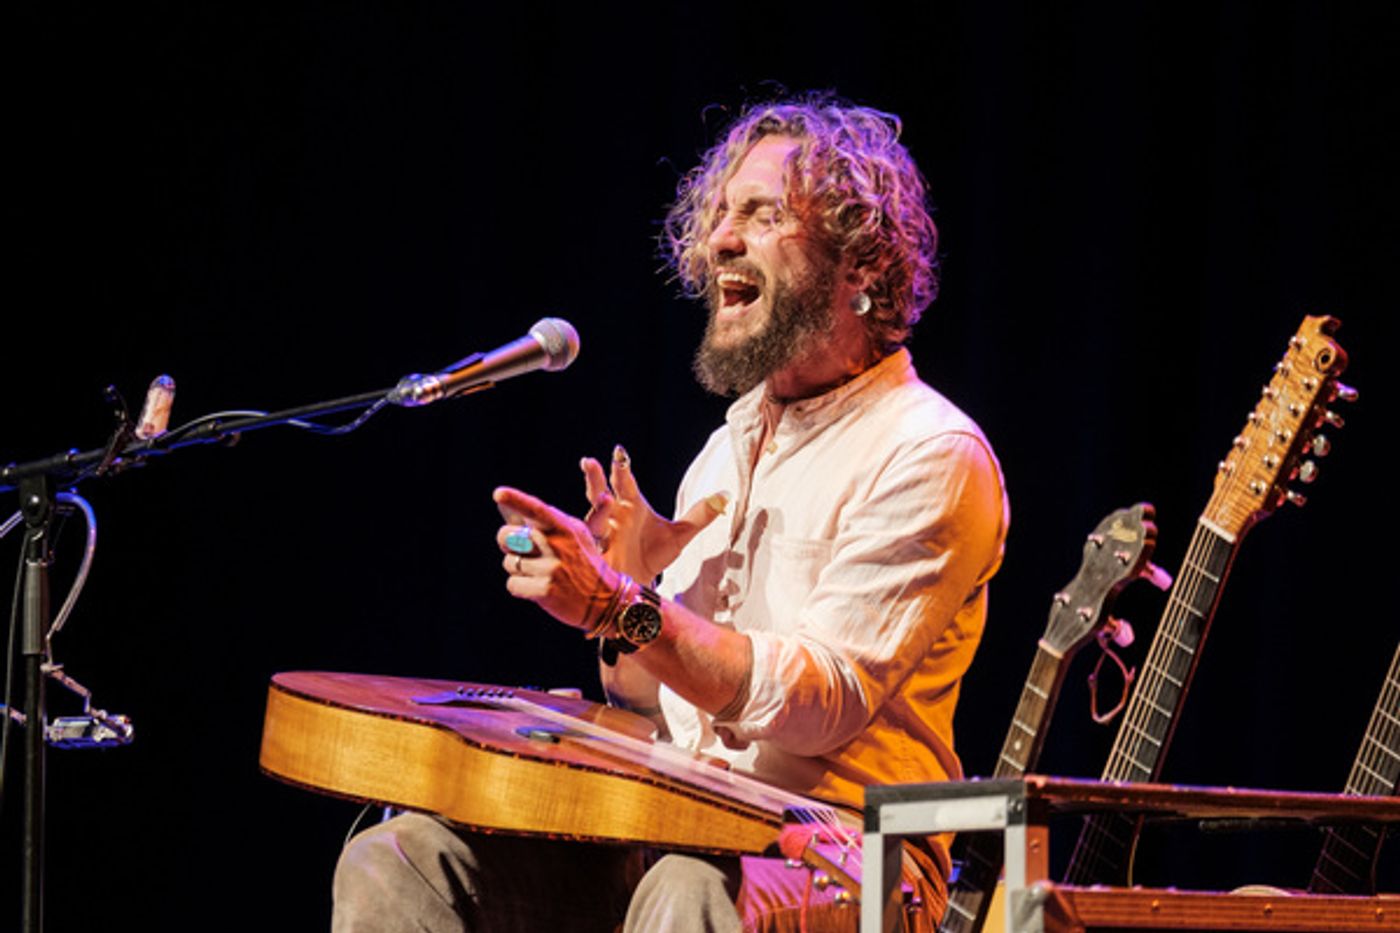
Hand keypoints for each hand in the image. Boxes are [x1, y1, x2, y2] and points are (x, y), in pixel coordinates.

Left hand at [494, 486, 619, 632]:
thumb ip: (547, 523)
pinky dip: (520, 588)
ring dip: (518, 569)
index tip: (498, 493)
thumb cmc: (584, 563)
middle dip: (507, 543)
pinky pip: (512, 584)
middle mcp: (556, 545)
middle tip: (523, 551)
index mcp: (564, 528)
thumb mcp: (574, 535)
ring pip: (509, 562)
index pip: (536, 509)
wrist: (606, 599)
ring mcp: (550, 569)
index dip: (516, 500)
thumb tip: (510, 513)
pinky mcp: (544, 591)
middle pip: (507, 536)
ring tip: (540, 573)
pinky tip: (539, 589)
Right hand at [581, 445, 724, 582]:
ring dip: (596, 511)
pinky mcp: (596, 560)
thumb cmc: (652, 554)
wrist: (639, 585)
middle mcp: (611, 518)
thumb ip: (702, 514)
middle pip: (598, 493)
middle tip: (590, 462)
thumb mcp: (681, 534)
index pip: (625, 482)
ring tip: (604, 498)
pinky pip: (588, 550)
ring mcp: (601, 539)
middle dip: (595, 478)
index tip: (620, 451)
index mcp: (630, 506)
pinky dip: (587, 545)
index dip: (621, 467)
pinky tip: (590, 542)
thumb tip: (727, 495)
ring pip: (592, 521)